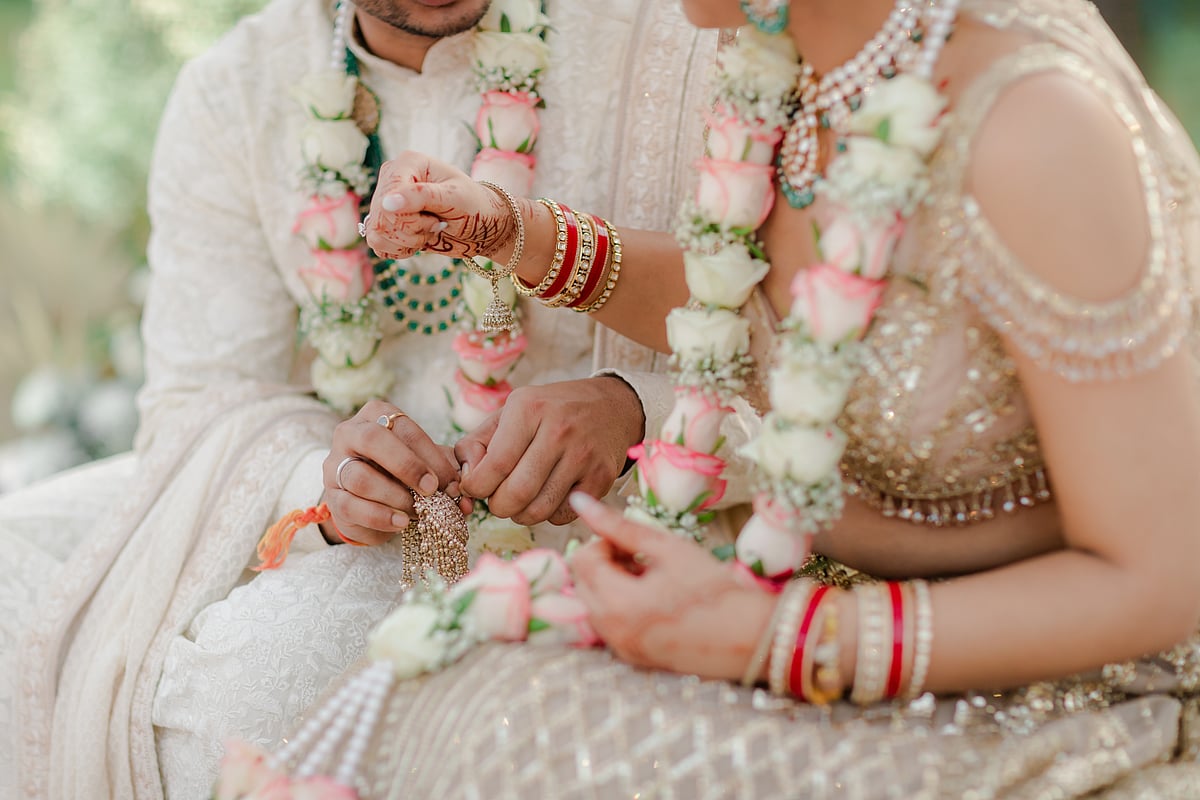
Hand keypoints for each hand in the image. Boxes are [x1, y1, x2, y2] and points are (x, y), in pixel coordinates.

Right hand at [322, 400, 469, 545]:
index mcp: (376, 415)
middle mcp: (349, 434)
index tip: (451, 481)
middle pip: (372, 440)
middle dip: (407, 466)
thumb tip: (467, 499)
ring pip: (360, 477)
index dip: (429, 455)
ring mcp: (335, 466)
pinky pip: (351, 507)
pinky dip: (380, 517)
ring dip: (395, 497)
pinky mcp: (332, 497)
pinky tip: (401, 523)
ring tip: (418, 511)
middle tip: (431, 490)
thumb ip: (447, 472)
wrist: (373, 501)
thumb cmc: (404, 473)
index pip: (402, 427)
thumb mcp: (427, 464)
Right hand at [362, 151, 515, 262]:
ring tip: (427, 231)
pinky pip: (376, 242)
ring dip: (405, 242)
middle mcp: (392, 179)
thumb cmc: (474, 205)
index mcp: (408, 164)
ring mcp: (387, 201)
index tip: (435, 218)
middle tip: (434, 224)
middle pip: (380, 218)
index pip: (388, 196)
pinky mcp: (387, 221)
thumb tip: (387, 203)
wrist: (481, 225)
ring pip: (376, 233)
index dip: (409, 218)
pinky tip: (416, 242)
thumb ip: (422, 196)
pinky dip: (398, 249)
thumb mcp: (455, 198)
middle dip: (410, 231)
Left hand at [454, 377, 644, 526]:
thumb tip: (465, 480)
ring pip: (539, 510)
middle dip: (497, 506)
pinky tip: (548, 495)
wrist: (612, 407)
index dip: (476, 487)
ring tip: (520, 499)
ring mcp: (584, 456)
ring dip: (520, 514)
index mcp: (530, 409)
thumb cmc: (549, 412)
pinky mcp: (602, 477)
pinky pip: (562, 515)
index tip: (475, 487)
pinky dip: (548, 514)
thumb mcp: (509, 412)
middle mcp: (559, 431)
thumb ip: (476, 443)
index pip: (494, 466)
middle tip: (498, 499)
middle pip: (516, 494)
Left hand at [568, 493, 774, 680]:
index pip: (582, 560)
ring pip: (593, 606)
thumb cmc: (713, 587)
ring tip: (651, 576)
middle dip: (604, 563)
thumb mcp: (666, 548)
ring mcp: (621, 649)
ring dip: (612, 585)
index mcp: (617, 603)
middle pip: (583, 583)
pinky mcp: (634, 659)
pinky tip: (655, 599)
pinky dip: (622, 608)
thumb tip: (580, 502)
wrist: (751, 637)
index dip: (604, 542)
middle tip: (641, 556)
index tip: (634, 542)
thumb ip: (619, 526)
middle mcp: (611, 632)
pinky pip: (610, 626)